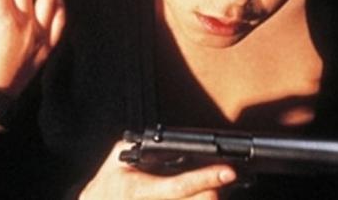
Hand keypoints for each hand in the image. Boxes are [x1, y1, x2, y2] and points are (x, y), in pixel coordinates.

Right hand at [79, 141, 236, 199]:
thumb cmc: (106, 185)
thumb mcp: (118, 159)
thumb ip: (141, 148)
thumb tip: (170, 143)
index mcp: (139, 191)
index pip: (178, 187)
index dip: (205, 179)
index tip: (227, 172)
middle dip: (215, 191)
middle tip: (230, 178)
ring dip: (209, 196)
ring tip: (221, 184)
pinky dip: (198, 198)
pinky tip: (206, 191)